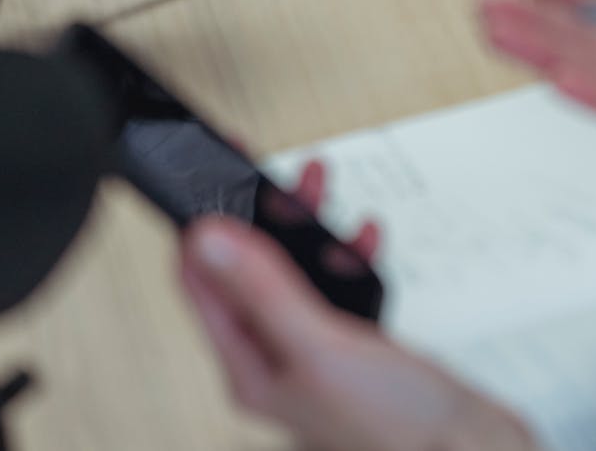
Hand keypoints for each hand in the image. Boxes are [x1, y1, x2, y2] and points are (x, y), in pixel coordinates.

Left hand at [181, 164, 535, 450]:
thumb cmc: (394, 430)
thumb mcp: (319, 344)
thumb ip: (263, 288)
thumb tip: (208, 239)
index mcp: (252, 366)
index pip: (202, 284)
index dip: (200, 228)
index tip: (206, 178)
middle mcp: (279, 358)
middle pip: (249, 269)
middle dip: (261, 213)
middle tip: (270, 171)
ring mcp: (318, 352)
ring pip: (294, 270)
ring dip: (305, 224)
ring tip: (316, 185)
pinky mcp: (357, 346)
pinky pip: (338, 284)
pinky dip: (348, 251)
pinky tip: (362, 237)